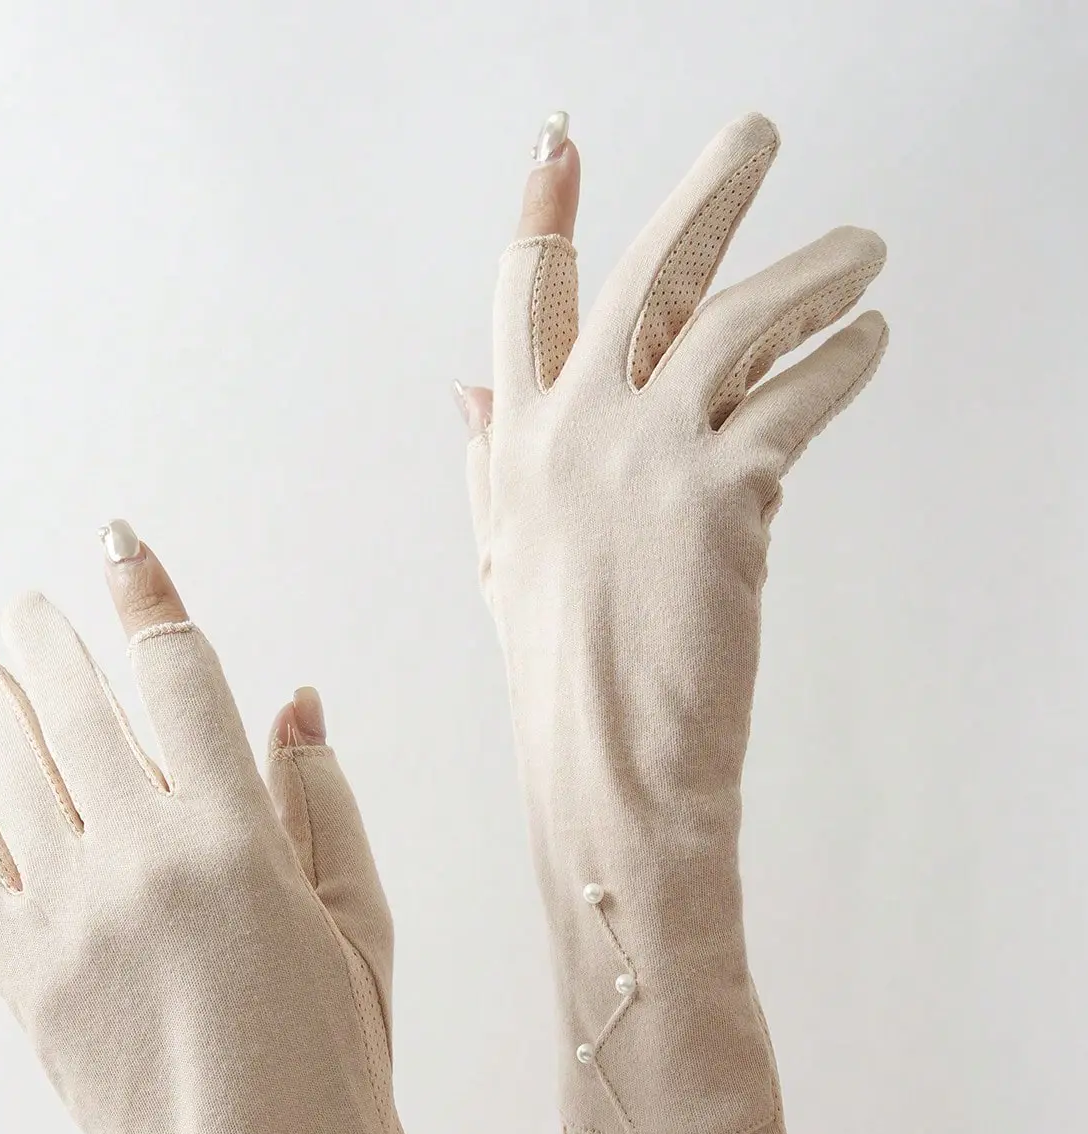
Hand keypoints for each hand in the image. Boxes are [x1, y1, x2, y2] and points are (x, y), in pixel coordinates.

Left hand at [0, 523, 591, 1133]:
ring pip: (9, 762)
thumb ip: (322, 800)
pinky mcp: (20, 973)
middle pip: (79, 700)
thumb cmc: (336, 1060)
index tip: (119, 546)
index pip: (182, 672)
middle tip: (30, 609)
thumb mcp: (360, 922)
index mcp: (245, 834)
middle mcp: (149, 854)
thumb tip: (292, 698)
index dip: (149, 596)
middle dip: (50, 638)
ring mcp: (73, 913)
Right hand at [456, 114, 885, 1133]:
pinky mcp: (719, 487)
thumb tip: (469, 394)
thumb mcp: (509, 575)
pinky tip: (870, 337)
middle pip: (642, 277)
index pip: (525, 309)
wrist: (606, 792)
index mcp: (514, 458)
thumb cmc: (565, 706)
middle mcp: (566, 436)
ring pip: (736, 315)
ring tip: (862, 254)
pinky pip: (799, 386)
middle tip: (757, 134)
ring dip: (810, 271)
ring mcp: (637, 454)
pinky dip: (845, 352)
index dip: (547, 221)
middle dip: (702, 194)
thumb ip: (490, 473)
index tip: (559, 149)